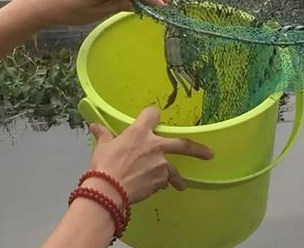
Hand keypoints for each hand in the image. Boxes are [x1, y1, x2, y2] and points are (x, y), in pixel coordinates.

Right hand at [86, 106, 212, 203]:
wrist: (109, 189)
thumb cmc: (104, 165)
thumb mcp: (103, 147)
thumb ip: (103, 135)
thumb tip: (94, 126)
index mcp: (139, 132)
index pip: (152, 114)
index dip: (152, 114)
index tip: (155, 116)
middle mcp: (155, 145)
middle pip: (183, 144)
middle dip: (198, 150)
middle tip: (209, 154)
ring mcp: (161, 164)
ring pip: (173, 170)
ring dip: (177, 178)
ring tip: (181, 185)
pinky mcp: (161, 181)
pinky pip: (162, 182)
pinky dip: (158, 184)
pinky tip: (150, 189)